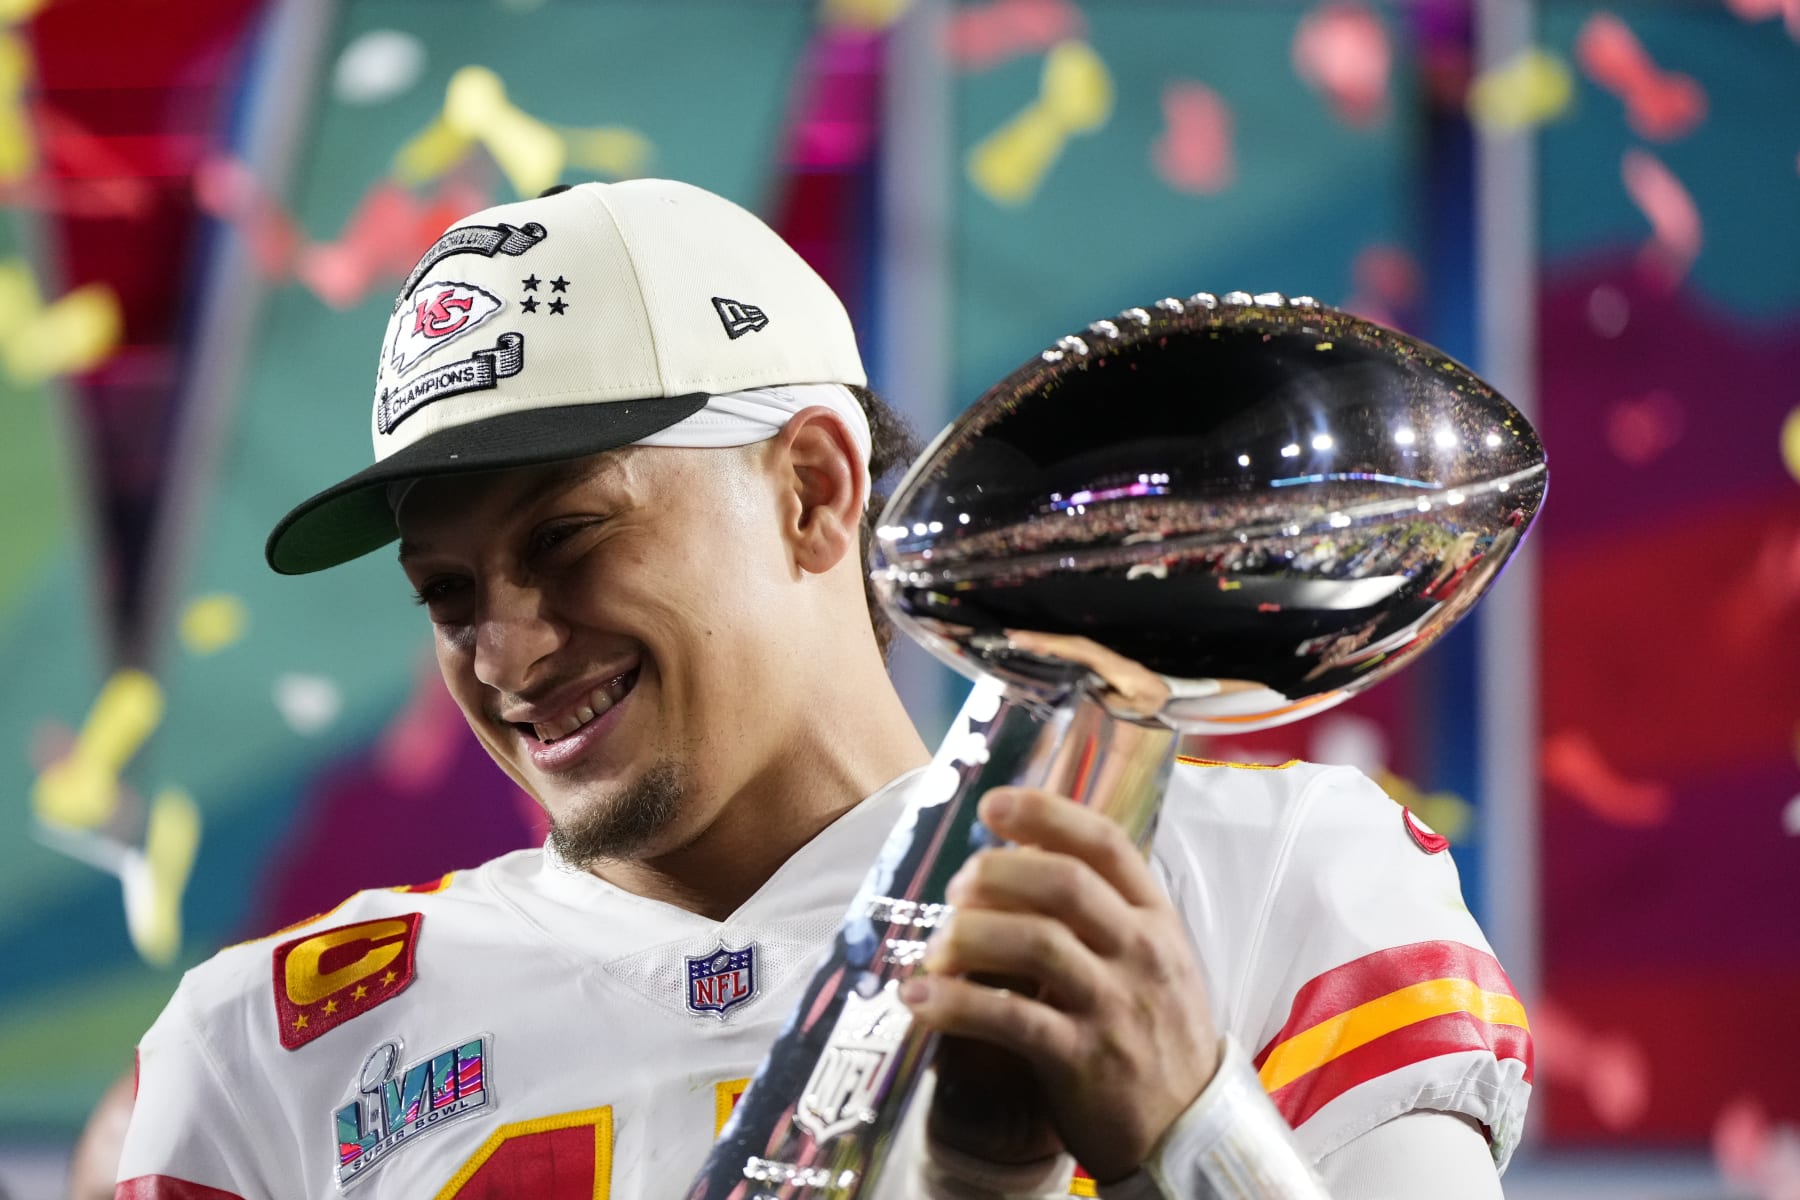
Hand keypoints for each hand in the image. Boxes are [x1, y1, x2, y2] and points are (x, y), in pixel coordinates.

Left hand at [900, 786, 1221, 1183]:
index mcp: (1155, 919)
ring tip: (935, 946)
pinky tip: (919, 999)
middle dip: (996, 874)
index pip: (1105, 844)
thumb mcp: (1153, 961)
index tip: (992, 804)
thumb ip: (1104, 913)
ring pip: (1036, 943)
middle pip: (1063, 884)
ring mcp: (1115, 1005)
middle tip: (956, 886)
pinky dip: (957, 1005)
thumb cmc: (1156, 1035)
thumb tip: (1024, 860)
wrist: (1191, 1132)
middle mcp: (1140, 952)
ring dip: (969, 935)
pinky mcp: (1084, 1059)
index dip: (1045, 814)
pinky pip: (1012, 1019)